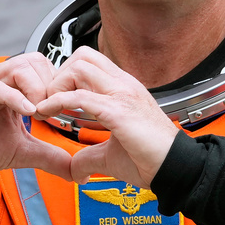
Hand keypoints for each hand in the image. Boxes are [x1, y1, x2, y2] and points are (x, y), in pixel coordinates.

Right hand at [0, 53, 73, 179]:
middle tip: (55, 112)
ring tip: (41, 114)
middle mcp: (0, 79)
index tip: (69, 110)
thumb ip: (49, 156)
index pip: (46, 68)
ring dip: (36, 88)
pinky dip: (15, 97)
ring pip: (18, 67)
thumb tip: (78, 172)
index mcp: (14, 86)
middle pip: (36, 60)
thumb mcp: (22, 152)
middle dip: (51, 84)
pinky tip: (29, 114)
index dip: (61, 86)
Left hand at [35, 47, 179, 188]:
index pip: (90, 63)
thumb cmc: (151, 159)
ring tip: (49, 106)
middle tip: (50, 100)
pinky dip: (58, 102)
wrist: (175, 169)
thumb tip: (74, 169)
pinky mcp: (119, 111)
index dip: (66, 77)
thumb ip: (89, 157)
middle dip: (59, 75)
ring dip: (57, 85)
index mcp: (124, 89)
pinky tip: (49, 113)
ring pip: (80, 66)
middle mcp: (124, 85)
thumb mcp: (111, 155)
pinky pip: (81, 96)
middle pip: (82, 55)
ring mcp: (123, 94)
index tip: (54, 100)